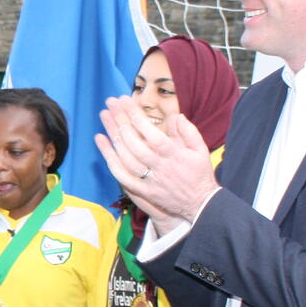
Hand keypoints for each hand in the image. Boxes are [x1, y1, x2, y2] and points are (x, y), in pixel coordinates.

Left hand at [94, 96, 217, 230]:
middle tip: (110, 104)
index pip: (154, 135)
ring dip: (113, 139)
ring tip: (105, 119)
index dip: (138, 119)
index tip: (127, 103)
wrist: (201, 204)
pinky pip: (124, 178)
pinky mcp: (145, 192)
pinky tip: (104, 148)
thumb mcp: (200, 150)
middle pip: (135, 144)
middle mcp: (161, 167)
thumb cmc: (200, 174)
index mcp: (175, 155)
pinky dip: (113, 163)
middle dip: (121, 122)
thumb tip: (176, 116)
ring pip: (127, 159)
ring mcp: (151, 180)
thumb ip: (188, 132)